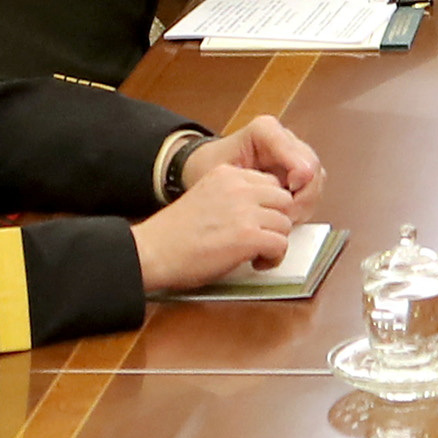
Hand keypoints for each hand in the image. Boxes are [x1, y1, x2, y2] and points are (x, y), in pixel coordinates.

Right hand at [130, 157, 296, 291]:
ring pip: (285, 223)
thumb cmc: (173, 234)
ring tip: (257, 253)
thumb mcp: (206, 197)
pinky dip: (273, 257)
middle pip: (283, 200)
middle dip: (276, 220)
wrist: (152, 252)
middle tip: (262, 238)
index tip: (259, 221)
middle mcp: (240, 187)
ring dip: (276, 241)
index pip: (270, 183)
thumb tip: (261, 211)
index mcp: (227, 174)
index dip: (268, 206)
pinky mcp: (248, 236)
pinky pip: (280, 245)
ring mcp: (245, 211)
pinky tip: (257, 263)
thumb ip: (232, 197)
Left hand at [182, 113, 323, 206]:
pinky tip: (284, 214)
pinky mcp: (298, 172)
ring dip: (305, 203)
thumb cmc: (208, 168)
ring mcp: (294, 155)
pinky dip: (302, 206)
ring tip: (283, 217)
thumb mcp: (219, 172)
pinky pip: (312, 189)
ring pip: (317, 180)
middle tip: (287, 214)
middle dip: (304, 195)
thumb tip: (275, 193)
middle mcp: (285, 139)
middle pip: (312, 166)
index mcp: (266, 130)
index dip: (299, 173)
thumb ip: (245, 180)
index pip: (296, 151)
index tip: (290, 189)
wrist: (203, 170)